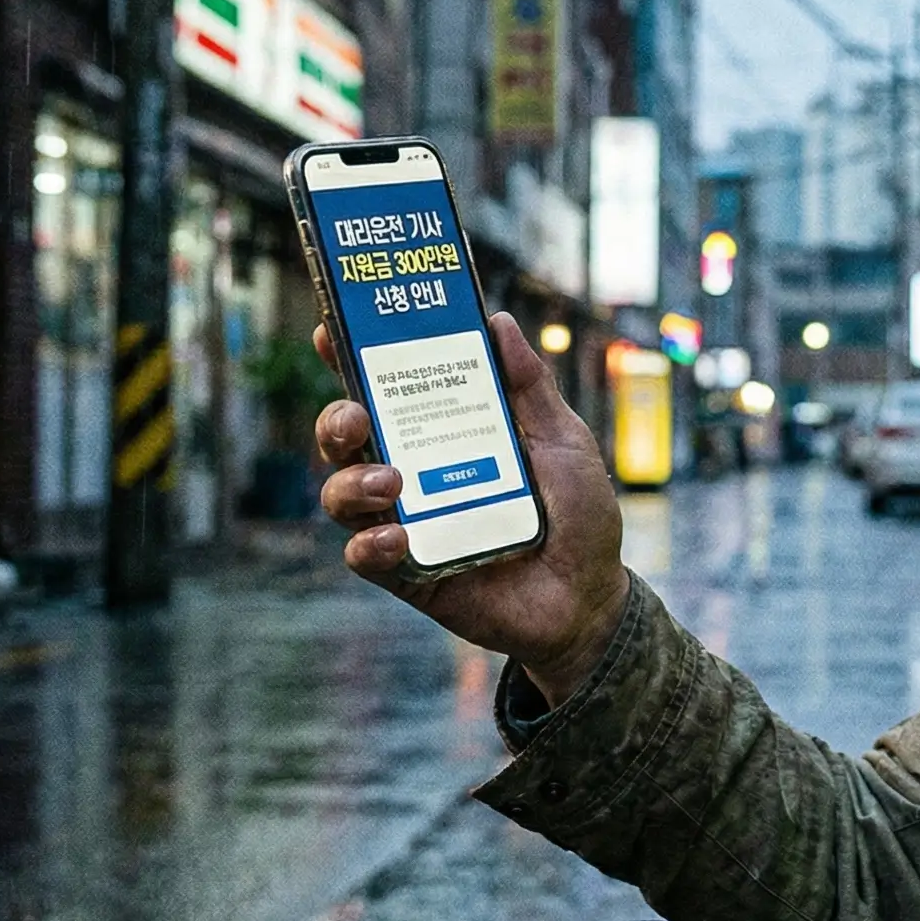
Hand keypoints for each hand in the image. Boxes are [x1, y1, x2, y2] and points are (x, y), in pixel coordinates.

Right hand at [315, 312, 628, 707]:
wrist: (590, 597)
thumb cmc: (579, 515)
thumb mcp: (562, 441)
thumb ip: (529, 386)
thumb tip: (496, 323)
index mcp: (446, 433)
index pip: (387, 391)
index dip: (350, 360)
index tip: (328, 334)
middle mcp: (416, 474)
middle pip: (348, 438)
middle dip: (336, 420)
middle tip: (356, 416)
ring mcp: (407, 523)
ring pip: (342, 494)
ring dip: (350, 482)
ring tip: (389, 482)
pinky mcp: (409, 573)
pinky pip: (364, 555)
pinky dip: (369, 542)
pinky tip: (397, 536)